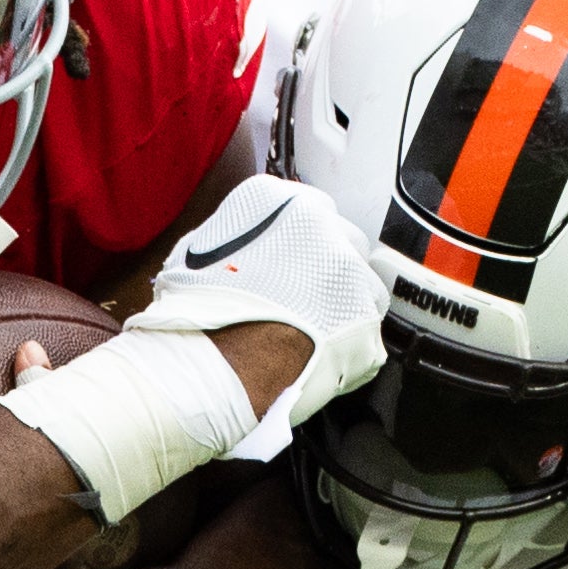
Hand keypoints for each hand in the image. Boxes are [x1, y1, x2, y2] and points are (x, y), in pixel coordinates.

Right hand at [131, 177, 389, 430]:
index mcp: (283, 203)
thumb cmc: (201, 314)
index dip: (297, 241)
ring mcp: (353, 272)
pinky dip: (349, 341)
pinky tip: (318, 352)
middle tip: (299, 297)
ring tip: (309, 329)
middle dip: (326, 267)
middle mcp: (326, 226)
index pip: (307, 208)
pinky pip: (365, 327)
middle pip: (341, 241)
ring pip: (359, 283)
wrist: (219, 365)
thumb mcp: (199, 252)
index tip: (289, 260)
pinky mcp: (368, 318)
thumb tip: (241, 242)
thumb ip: (237, 234)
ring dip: (341, 303)